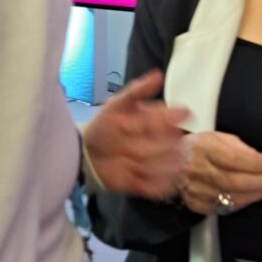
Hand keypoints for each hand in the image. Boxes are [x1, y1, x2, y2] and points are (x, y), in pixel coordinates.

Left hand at [82, 70, 187, 199]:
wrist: (88, 154)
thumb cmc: (105, 126)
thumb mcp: (117, 104)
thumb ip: (138, 90)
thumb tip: (158, 75)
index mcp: (163, 121)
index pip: (173, 121)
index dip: (157, 125)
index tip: (138, 126)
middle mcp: (168, 142)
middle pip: (174, 146)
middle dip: (146, 146)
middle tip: (126, 144)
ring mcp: (162, 164)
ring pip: (170, 167)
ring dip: (146, 164)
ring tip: (128, 159)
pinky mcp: (154, 184)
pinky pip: (161, 186)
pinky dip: (147, 182)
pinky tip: (133, 175)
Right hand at [176, 131, 261, 215]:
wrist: (172, 161)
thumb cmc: (197, 147)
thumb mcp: (218, 137)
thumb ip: (240, 148)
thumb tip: (260, 159)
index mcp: (202, 147)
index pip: (233, 158)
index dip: (255, 163)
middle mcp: (196, 169)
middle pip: (233, 181)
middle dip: (260, 181)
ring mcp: (194, 188)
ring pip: (229, 198)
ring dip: (254, 194)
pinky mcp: (194, 203)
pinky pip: (222, 208)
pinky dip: (239, 203)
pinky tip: (248, 196)